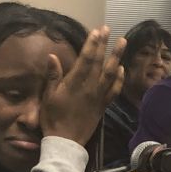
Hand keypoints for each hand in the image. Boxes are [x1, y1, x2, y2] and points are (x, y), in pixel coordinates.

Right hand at [40, 26, 124, 147]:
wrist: (66, 142)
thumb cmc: (53, 119)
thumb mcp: (48, 97)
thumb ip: (52, 76)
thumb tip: (52, 56)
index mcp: (75, 83)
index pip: (86, 59)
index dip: (92, 44)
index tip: (96, 31)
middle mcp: (90, 87)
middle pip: (99, 62)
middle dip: (104, 44)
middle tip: (107, 29)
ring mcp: (98, 96)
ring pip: (111, 73)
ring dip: (117, 56)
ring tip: (122, 42)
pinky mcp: (103, 106)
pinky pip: (114, 90)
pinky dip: (119, 78)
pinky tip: (121, 69)